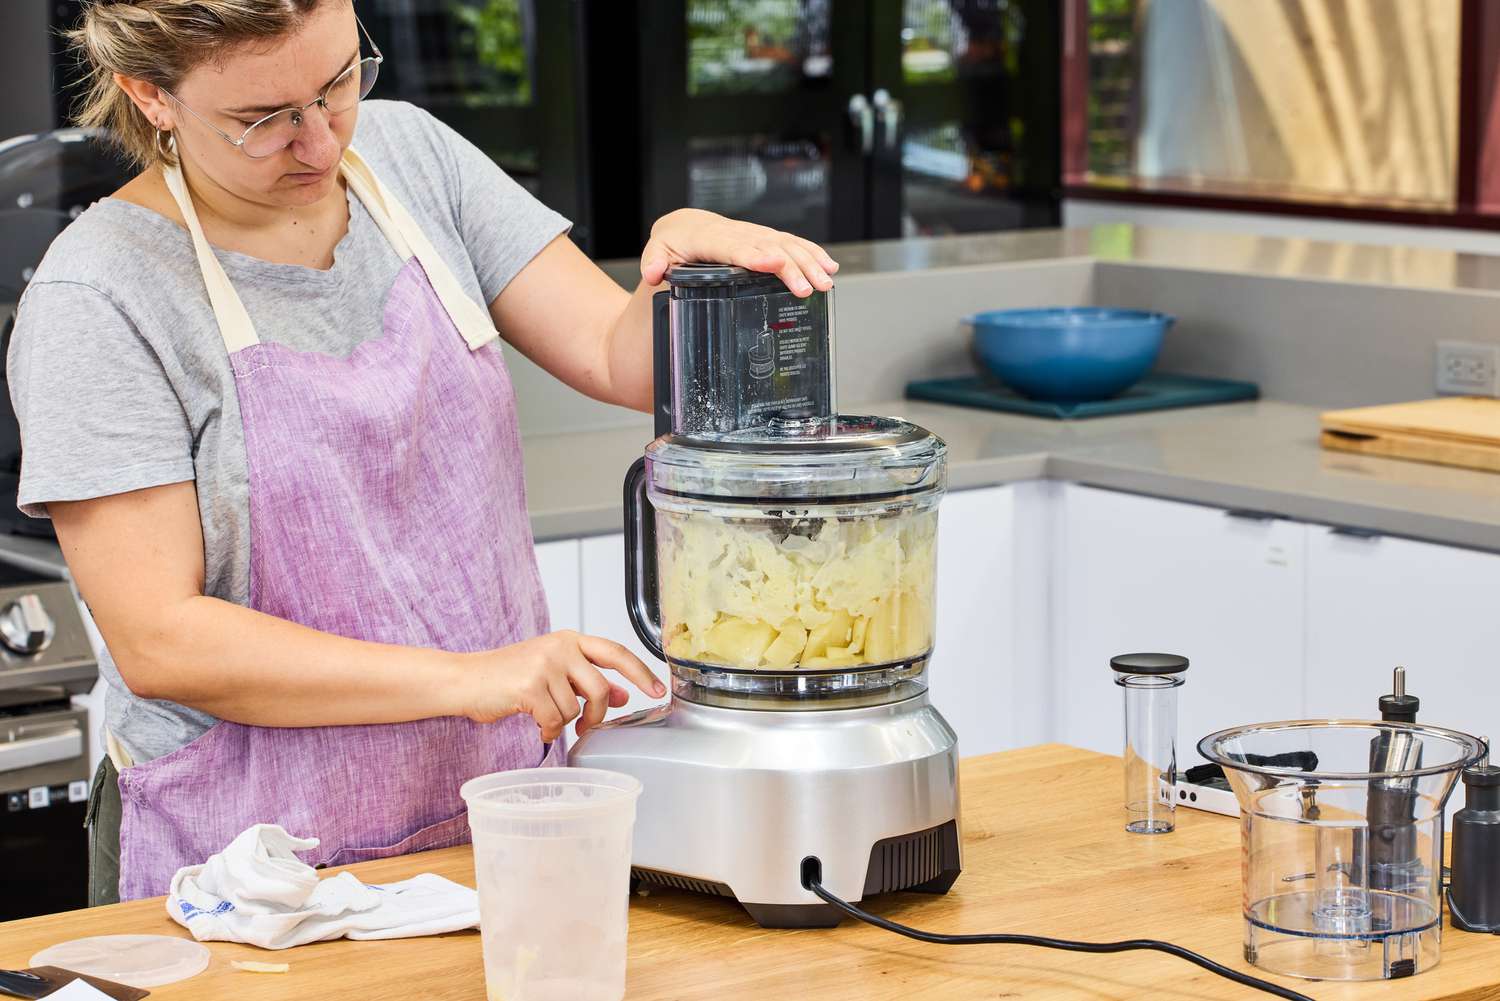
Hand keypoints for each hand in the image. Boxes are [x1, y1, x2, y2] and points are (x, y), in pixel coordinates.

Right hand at [459, 631, 665, 739]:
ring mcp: (545, 664)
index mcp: (570, 640)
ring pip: (576, 709)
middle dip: (598, 715)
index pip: (616, 652)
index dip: (640, 672)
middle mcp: (561, 647)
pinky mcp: (530, 686)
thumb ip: (587, 680)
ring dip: (563, 723)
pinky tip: (536, 725)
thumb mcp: (553, 672)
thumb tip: (624, 695)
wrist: (466, 679)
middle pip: (601, 688)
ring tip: (545, 719)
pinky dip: (548, 730)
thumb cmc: (508, 676)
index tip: (657, 690)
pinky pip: (555, 720)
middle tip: (588, 727)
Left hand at [640, 208, 839, 297]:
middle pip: (769, 248)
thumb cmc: (675, 241)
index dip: (754, 255)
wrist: (687, 225)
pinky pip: (792, 242)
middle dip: (791, 267)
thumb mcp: (658, 250)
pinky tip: (829, 265)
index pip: (735, 247)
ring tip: (826, 281)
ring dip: (808, 262)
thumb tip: (653, 273)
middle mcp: (739, 233)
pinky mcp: (767, 237)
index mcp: (711, 237)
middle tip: (809, 287)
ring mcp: (756, 234)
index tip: (772, 265)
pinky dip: (812, 252)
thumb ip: (654, 261)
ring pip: (786, 245)